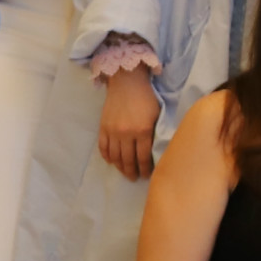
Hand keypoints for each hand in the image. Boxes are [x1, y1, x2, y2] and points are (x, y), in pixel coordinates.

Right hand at [98, 66, 159, 181]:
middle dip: (132, 171)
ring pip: (115, 156)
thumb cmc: (146, 97)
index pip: (144, 157)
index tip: (146, 175)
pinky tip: (111, 161)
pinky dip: (107, 156)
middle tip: (134, 178)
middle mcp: (127, 134)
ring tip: (124, 172)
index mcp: (143, 131)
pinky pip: (103, 147)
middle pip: (128, 160)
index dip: (145, 168)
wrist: (126, 82)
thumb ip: (155, 133)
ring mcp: (113, 131)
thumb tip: (156, 150)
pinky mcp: (103, 127)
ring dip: (120, 167)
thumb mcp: (157, 115)